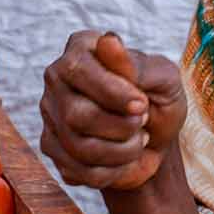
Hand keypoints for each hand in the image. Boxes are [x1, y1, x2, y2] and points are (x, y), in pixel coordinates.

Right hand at [39, 30, 186, 191]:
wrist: (155, 139)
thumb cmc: (159, 99)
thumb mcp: (163, 79)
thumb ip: (137, 64)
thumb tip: (108, 41)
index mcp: (82, 48)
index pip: (79, 70)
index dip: (112, 93)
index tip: (142, 105)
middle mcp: (57, 78)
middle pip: (76, 115)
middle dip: (120, 128)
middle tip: (142, 122)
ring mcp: (50, 112)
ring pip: (77, 147)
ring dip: (121, 152)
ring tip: (138, 140)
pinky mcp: (51, 146)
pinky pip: (76, 170)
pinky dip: (111, 171)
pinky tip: (123, 158)